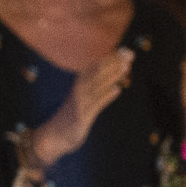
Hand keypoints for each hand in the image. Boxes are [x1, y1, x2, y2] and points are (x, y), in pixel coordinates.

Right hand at [27, 47, 131, 167]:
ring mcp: (80, 102)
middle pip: (98, 72)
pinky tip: (117, 90)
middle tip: (130, 54)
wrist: (55, 135)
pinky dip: (106, 96)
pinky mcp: (81, 116)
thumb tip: (117, 83)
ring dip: (112, 75)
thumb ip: (99, 91)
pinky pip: (95, 104)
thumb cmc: (73, 116)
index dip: (112, 58)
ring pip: (98, 85)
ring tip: (126, 67)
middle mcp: (79, 90)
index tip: (127, 51)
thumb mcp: (87, 101)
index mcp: (80, 83)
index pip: (97, 66)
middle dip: (114, 62)